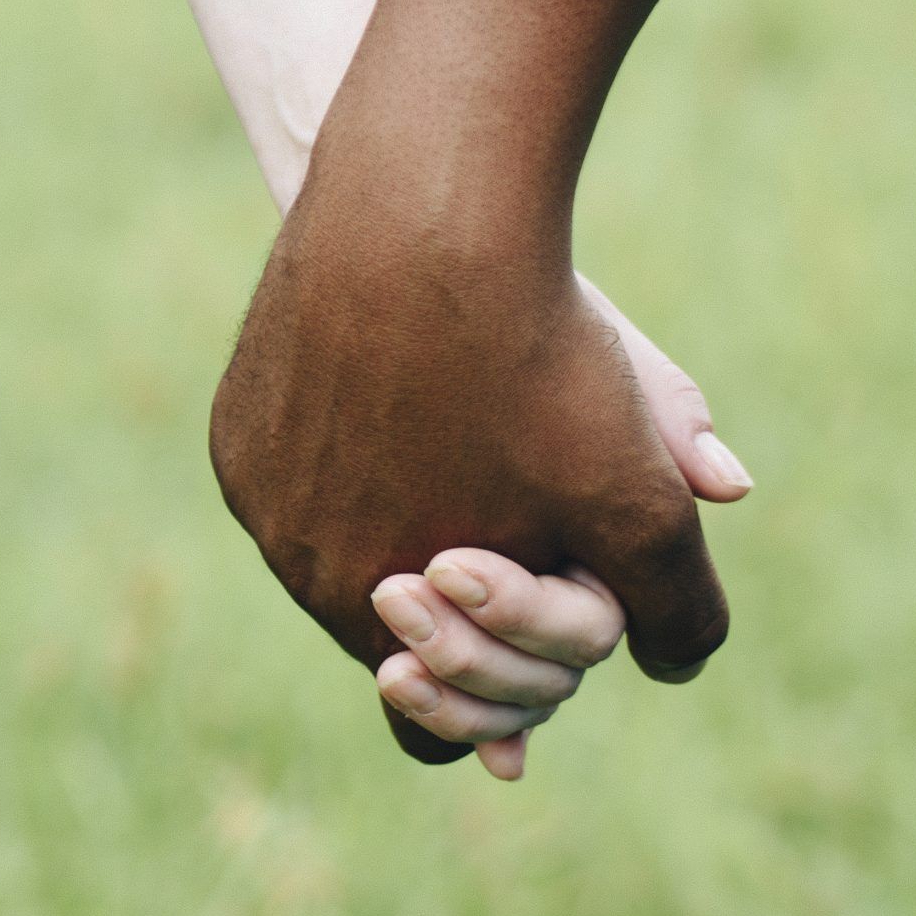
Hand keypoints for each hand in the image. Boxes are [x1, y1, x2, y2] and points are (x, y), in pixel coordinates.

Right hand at [211, 155, 750, 771]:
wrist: (416, 210)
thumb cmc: (534, 363)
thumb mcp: (640, 495)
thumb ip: (677, 605)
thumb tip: (680, 659)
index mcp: (384, 615)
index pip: (437, 705)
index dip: (503, 675)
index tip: (548, 622)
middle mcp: (299, 569)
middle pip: (389, 618)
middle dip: (458, 593)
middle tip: (516, 529)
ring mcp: (258, 494)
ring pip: (340, 539)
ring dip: (401, 517)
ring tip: (470, 448)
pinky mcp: (235, 425)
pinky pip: (296, 468)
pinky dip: (347, 451)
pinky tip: (403, 396)